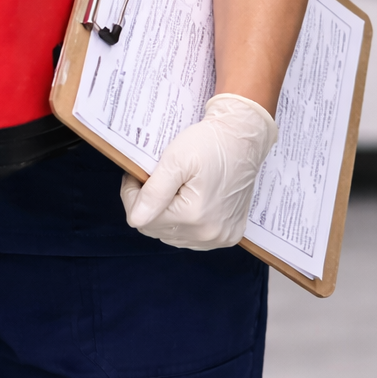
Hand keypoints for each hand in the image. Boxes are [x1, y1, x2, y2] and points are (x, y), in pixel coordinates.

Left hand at [120, 94, 277, 250]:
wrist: (243, 139)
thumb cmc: (210, 143)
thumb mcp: (176, 159)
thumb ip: (154, 191)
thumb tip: (136, 217)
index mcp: (194, 216)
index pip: (141, 219)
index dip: (132, 194)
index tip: (137, 175)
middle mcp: (209, 234)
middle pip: (155, 230)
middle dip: (147, 205)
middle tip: (150, 179)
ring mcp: (220, 238)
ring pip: (171, 236)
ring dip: (164, 215)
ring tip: (169, 188)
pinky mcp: (228, 236)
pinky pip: (191, 238)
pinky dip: (183, 223)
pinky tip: (186, 201)